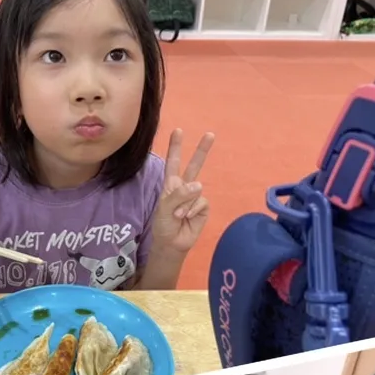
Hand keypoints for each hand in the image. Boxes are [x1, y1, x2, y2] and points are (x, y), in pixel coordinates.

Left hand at [152, 130, 214, 258]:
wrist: (172, 243)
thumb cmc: (164, 225)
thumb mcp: (164, 208)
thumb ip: (178, 194)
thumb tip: (198, 185)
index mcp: (171, 184)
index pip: (173, 163)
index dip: (175, 147)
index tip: (178, 130)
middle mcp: (184, 187)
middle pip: (194, 166)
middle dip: (202, 150)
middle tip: (210, 134)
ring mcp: (195, 197)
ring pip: (195, 190)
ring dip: (185, 203)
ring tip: (178, 215)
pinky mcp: (203, 207)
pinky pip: (201, 201)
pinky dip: (193, 209)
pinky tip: (187, 217)